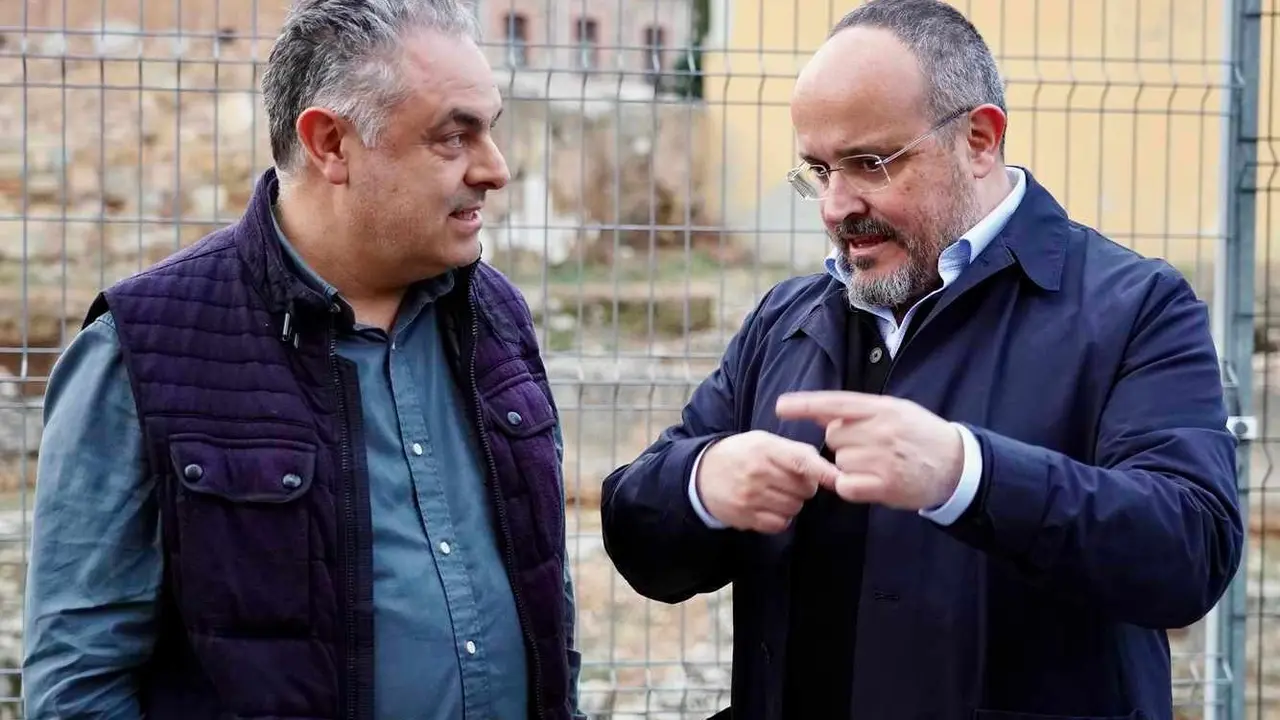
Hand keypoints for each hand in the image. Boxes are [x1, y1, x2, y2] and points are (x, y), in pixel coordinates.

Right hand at [695, 430, 838, 532]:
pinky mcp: (745, 517)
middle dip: (804, 486)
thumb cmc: (739, 454)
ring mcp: (750, 497)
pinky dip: (780, 518)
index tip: (840, 479)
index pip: (801, 461)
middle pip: (805, 489)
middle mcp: (758, 473)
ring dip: (792, 502)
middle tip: (789, 480)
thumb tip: (824, 467)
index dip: (823, 472)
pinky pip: (780, 523)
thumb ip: (792, 450)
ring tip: (776, 492)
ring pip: (795, 507)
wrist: (701, 474)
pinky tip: (769, 506)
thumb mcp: (762, 441)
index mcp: (764, 448)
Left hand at [774, 391, 963, 510]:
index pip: (836, 403)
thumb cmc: (922, 435)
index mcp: (882, 408)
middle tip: (870, 448)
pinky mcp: (882, 486)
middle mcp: (879, 430)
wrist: (956, 466)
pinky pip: (845, 485)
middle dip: (844, 443)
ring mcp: (880, 459)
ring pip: (838, 462)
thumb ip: (860, 411)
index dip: (806, 404)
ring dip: (850, 466)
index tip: (781, 406)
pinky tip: (872, 482)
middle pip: (833, 436)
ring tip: (878, 464)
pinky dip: (851, 486)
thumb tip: (820, 412)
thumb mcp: (896, 410)